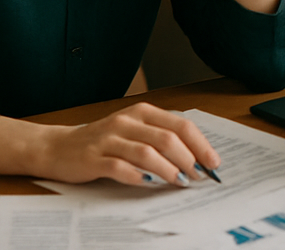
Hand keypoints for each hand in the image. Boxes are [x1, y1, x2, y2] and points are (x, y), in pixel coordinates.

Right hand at [32, 103, 218, 184]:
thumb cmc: (104, 140)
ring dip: (168, 169)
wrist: (58, 146)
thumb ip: (159, 137)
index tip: (213, 162)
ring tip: (181, 182)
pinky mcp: (93, 158)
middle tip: (200, 176)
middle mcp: (128, 121)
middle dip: (188, 158)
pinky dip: (137, 176)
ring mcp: (110, 139)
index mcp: (143, 112)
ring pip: (147, 152)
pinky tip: (148, 184)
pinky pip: (119, 167)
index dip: (200, 144)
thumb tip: (195, 156)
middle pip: (167, 138)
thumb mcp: (134, 130)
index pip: (181, 124)